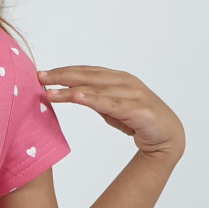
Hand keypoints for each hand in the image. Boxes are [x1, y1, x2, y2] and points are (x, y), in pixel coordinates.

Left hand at [36, 65, 184, 159]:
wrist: (168, 136)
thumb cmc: (140, 120)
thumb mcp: (112, 108)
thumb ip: (95, 99)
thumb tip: (72, 94)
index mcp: (118, 78)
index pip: (86, 71)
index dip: (63, 71)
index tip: (41, 74)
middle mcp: (125, 82)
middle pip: (88, 76)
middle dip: (62, 76)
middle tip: (39, 77)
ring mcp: (133, 94)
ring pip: (96, 89)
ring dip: (71, 89)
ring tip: (50, 90)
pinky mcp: (139, 109)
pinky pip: (112, 104)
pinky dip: (94, 99)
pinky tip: (77, 97)